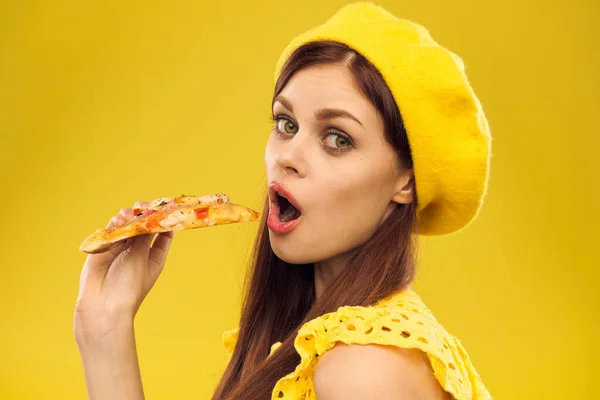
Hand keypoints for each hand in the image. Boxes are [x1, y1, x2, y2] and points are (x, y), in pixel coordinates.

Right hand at [74, 201, 173, 343]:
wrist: (103, 307)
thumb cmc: (128, 286)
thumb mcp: (141, 257)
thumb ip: (143, 235)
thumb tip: (148, 216)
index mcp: (155, 257)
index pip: (164, 234)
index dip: (164, 220)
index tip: (164, 207)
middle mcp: (139, 252)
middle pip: (143, 227)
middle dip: (143, 215)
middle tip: (142, 206)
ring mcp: (120, 251)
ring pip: (126, 227)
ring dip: (127, 218)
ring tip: (127, 214)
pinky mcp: (104, 250)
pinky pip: (110, 233)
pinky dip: (114, 224)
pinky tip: (117, 220)